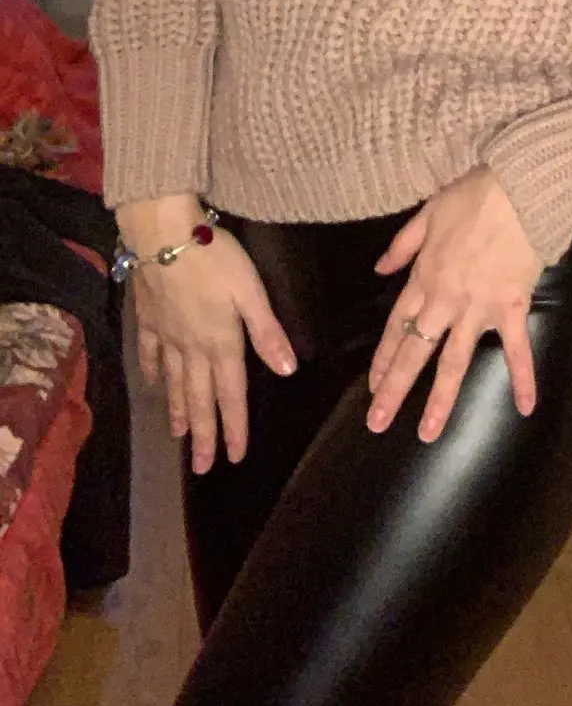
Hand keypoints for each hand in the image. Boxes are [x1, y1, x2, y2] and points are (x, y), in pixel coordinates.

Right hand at [117, 195, 296, 472]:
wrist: (162, 236)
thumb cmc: (215, 258)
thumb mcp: (251, 292)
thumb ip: (268, 332)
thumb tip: (288, 370)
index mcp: (222, 343)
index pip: (232, 394)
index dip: (235, 427)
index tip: (235, 457)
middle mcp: (192, 348)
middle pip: (200, 398)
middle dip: (204, 435)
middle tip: (203, 468)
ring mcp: (167, 336)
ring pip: (175, 383)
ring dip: (180, 412)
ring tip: (180, 438)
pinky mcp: (149, 320)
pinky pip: (150, 354)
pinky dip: (153, 374)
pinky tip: (154, 386)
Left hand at [366, 167, 544, 441]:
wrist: (520, 188)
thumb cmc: (475, 196)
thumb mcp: (427, 212)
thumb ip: (402, 245)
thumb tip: (379, 270)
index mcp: (424, 277)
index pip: (397, 325)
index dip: (383, 358)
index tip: (371, 386)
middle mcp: (446, 300)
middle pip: (415, 351)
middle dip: (394, 389)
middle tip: (377, 424)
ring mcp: (479, 307)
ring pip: (455, 361)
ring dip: (440, 399)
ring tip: (428, 434)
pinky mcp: (512, 307)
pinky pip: (517, 349)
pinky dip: (523, 378)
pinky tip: (526, 408)